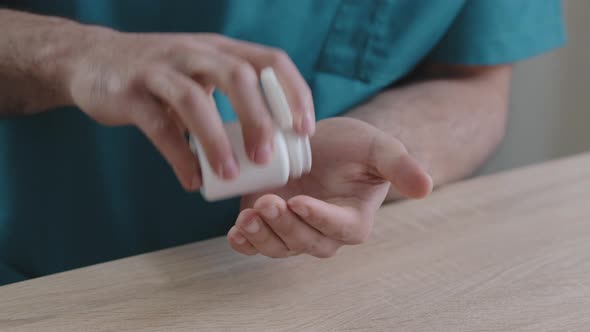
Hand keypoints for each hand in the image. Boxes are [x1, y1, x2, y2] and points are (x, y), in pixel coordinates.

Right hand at [64, 27, 313, 189]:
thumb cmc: (161, 74)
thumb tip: (273, 142)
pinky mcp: (130, 92)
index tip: (305, 130)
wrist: (92, 60)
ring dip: (216, 142)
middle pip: (238, 77)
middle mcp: (195, 52)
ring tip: (230, 175)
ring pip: (195, 101)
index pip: (271, 60)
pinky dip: (179, 157)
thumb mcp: (201, 71)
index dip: (294, 93)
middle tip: (267, 158)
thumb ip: (232, 97)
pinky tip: (192, 180)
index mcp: (221, 49)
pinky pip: (159, 127)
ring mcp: (160, 70)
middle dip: (258, 119)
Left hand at [228, 117, 432, 257]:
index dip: (320, 219)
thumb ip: (401, 166)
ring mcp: (294, 228)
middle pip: (307, 242)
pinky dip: (246, 243)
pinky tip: (236, 232)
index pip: (340, 229)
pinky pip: (258, 244)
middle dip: (285, 226)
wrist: (322, 141)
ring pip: (280, 247)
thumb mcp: (379, 147)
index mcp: (354, 219)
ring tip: (247, 217)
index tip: (300, 202)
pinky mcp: (270, 222)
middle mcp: (324, 231)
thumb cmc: (354, 146)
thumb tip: (426, 187)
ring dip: (262, 237)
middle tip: (268, 202)